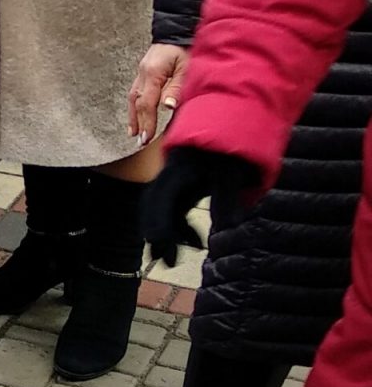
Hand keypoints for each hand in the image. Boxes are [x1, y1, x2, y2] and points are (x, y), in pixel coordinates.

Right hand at [128, 43, 189, 141]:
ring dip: (133, 116)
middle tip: (140, 141)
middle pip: (137, 102)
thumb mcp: (187, 67)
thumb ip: (177, 87)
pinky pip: (136, 91)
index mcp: (153, 73)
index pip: (147, 103)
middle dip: (139, 123)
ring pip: (133, 97)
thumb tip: (167, 106)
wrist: (178, 30)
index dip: (147, 122)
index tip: (147, 138)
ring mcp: (141, 72)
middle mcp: (143, 73)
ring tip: (134, 132)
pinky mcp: (144, 71)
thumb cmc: (185, 48)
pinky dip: (135, 105)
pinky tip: (136, 114)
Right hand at [142, 146, 260, 266]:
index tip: (155, 243)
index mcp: (176, 172)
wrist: (232, 125)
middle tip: (163, 261)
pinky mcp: (184, 188)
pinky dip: (179, 228)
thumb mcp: (231, 172)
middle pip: (153, 207)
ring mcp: (175, 183)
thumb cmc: (230, 150)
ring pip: (161, 210)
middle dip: (156, 235)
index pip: (159, 199)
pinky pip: (174, 210)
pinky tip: (195, 243)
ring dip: (167, 235)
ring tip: (174, 260)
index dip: (156, 222)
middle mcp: (170, 178)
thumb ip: (226, 198)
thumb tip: (227, 226)